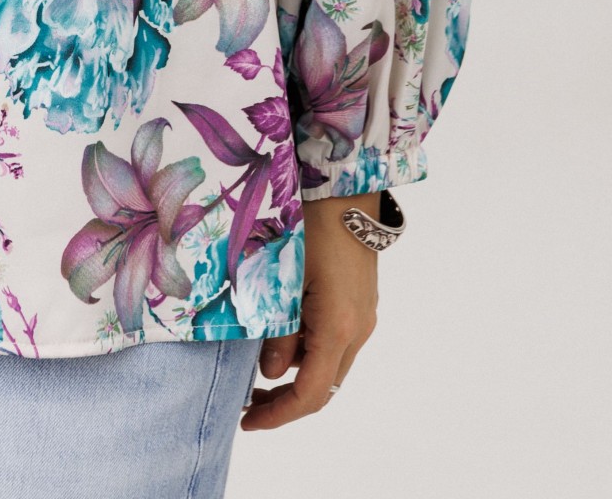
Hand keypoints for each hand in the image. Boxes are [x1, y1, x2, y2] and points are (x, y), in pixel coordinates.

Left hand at [237, 192, 380, 430]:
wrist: (346, 191)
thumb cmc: (310, 227)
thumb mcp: (283, 279)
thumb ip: (277, 330)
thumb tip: (270, 374)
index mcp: (338, 328)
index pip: (311, 393)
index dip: (278, 415)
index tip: (248, 421)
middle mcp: (358, 330)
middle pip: (324, 386)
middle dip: (286, 401)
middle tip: (249, 404)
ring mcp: (363, 317)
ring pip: (329, 364)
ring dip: (296, 373)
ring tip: (258, 362)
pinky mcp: (361, 304)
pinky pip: (335, 341)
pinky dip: (308, 349)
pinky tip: (283, 333)